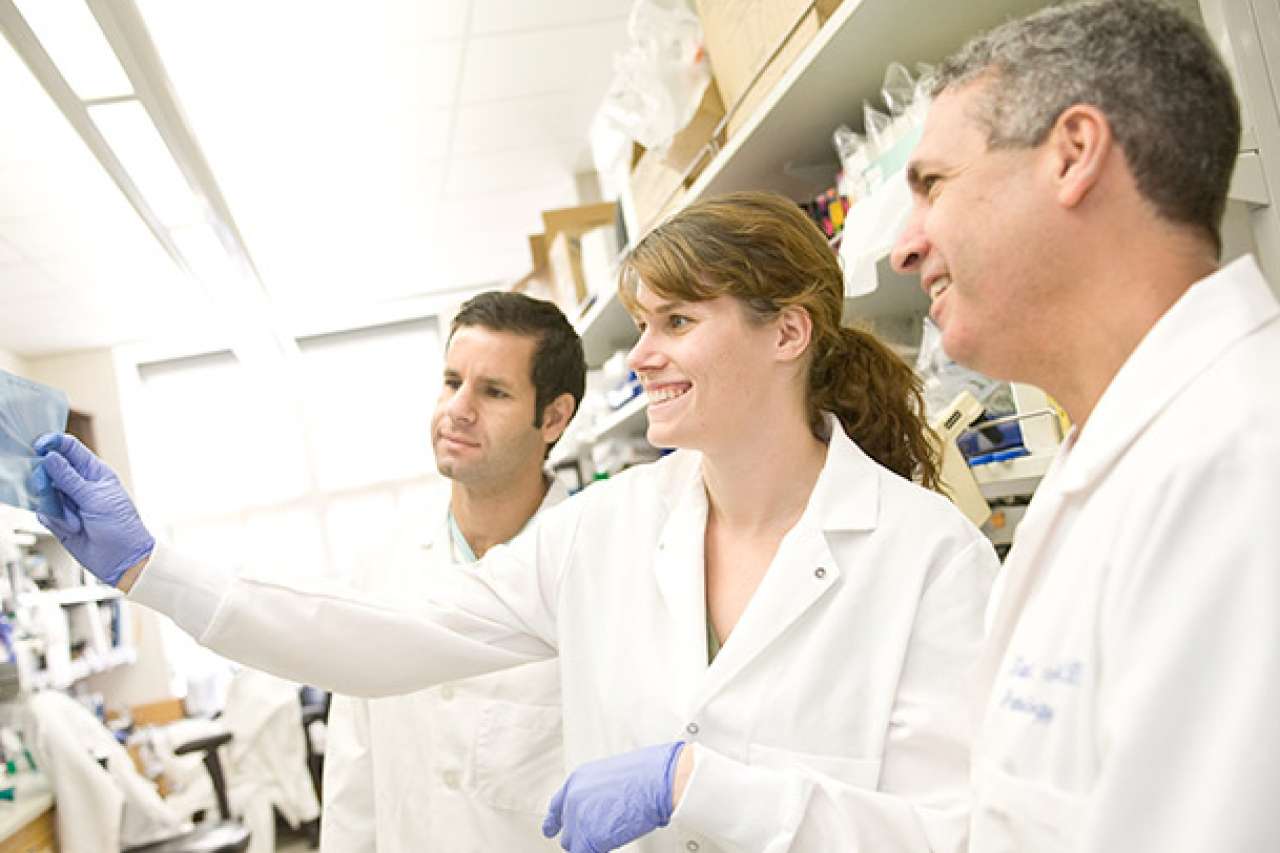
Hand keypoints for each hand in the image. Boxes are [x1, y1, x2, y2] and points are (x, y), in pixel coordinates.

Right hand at [34, 433, 153, 586]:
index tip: (40, 446)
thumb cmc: (121, 526)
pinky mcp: (59, 519)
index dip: (54, 444)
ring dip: (54, 505)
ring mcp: (68, 501)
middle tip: (47, 488)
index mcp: (95, 472)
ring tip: (73, 519)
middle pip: (49, 469)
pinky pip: (44, 512)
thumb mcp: (96, 499)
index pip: (70, 449)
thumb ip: (70, 479)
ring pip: (44, 491)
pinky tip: (72, 528)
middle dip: (46, 479)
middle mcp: (79, 484)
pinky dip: (54, 520)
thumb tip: (50, 457)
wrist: (122, 559)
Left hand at [543, 741, 682, 851]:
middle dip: (579, 835)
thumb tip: (603, 811)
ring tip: (608, 839)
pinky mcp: (587, 838)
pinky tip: (605, 848)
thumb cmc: (647, 775)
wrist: (656, 782)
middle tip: (595, 837)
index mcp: (578, 780)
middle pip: (567, 829)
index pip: (557, 805)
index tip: (550, 829)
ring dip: (588, 845)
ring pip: (573, 845)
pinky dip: (594, 851)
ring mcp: (578, 819)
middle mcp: (572, 799)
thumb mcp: (613, 777)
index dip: (554, 820)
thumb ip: (599, 796)